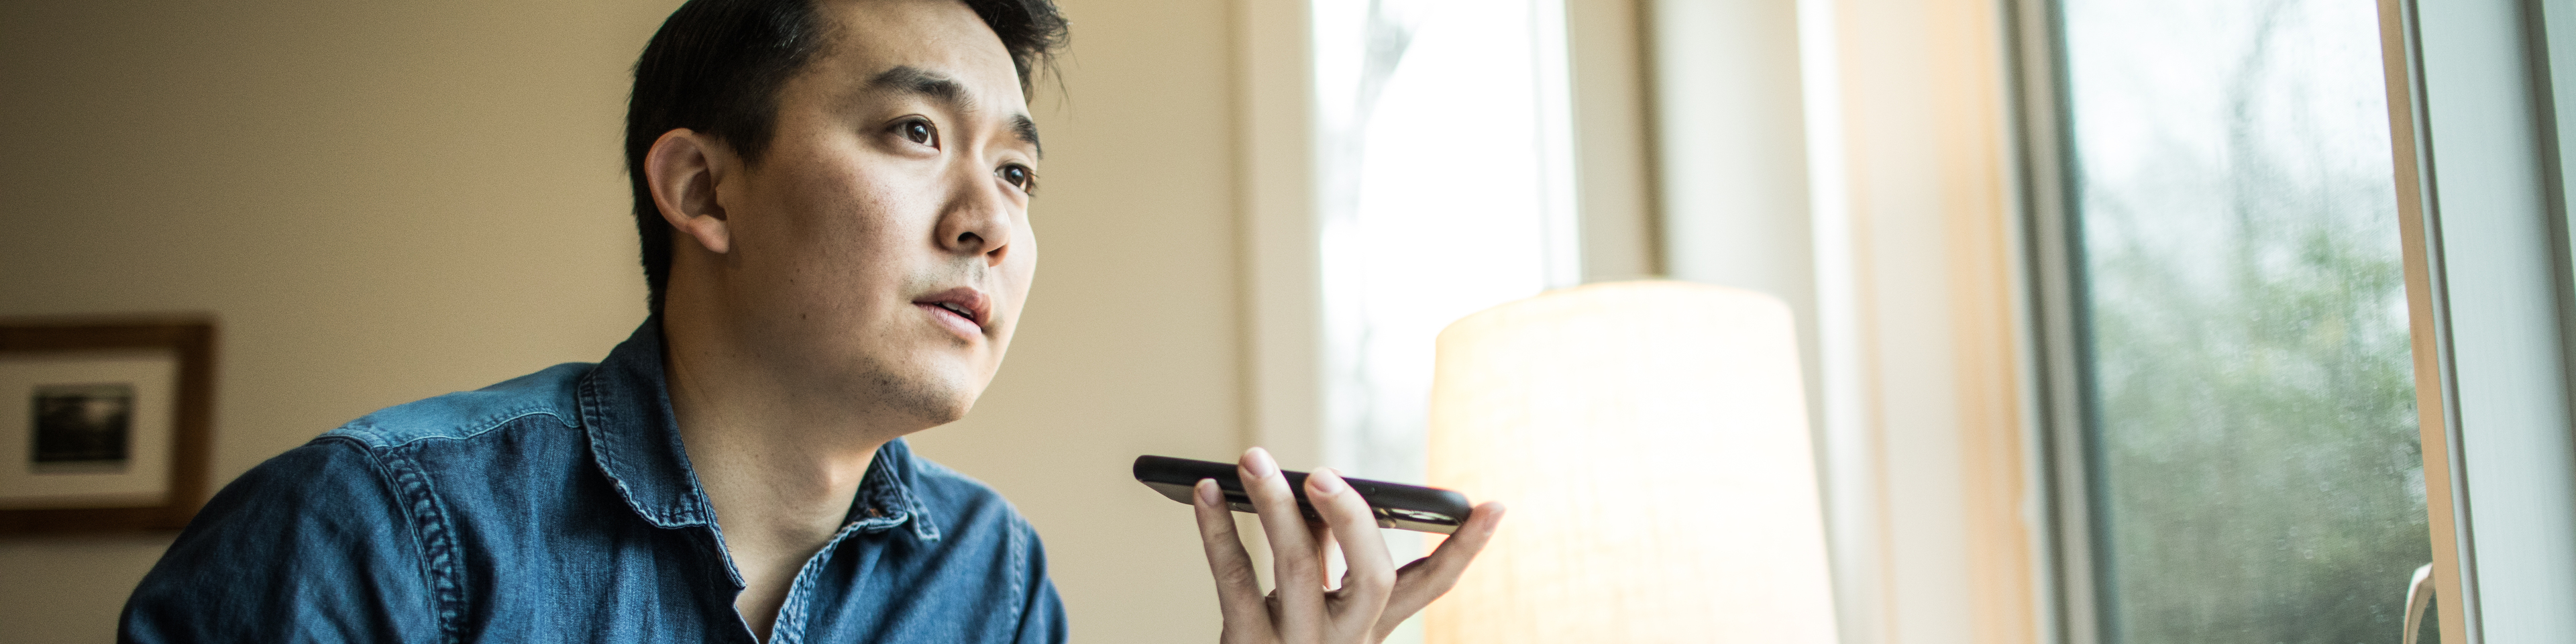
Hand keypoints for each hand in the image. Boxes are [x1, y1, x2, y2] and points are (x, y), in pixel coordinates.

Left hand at [1191, 447, 1504, 643]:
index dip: (1465, 548)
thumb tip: (1316, 491)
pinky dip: (1218, 530)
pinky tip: (1207, 492)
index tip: (1493, 506)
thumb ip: (1327, 553)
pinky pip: (1233, 580)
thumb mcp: (1321, 610)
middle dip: (1353, 519)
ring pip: (1298, 566)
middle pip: (1373, 577)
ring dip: (1273, 504)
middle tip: (1321, 473)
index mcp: (1372, 626)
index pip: (1432, 587)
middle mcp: (1346, 640)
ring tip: (1253, 459)